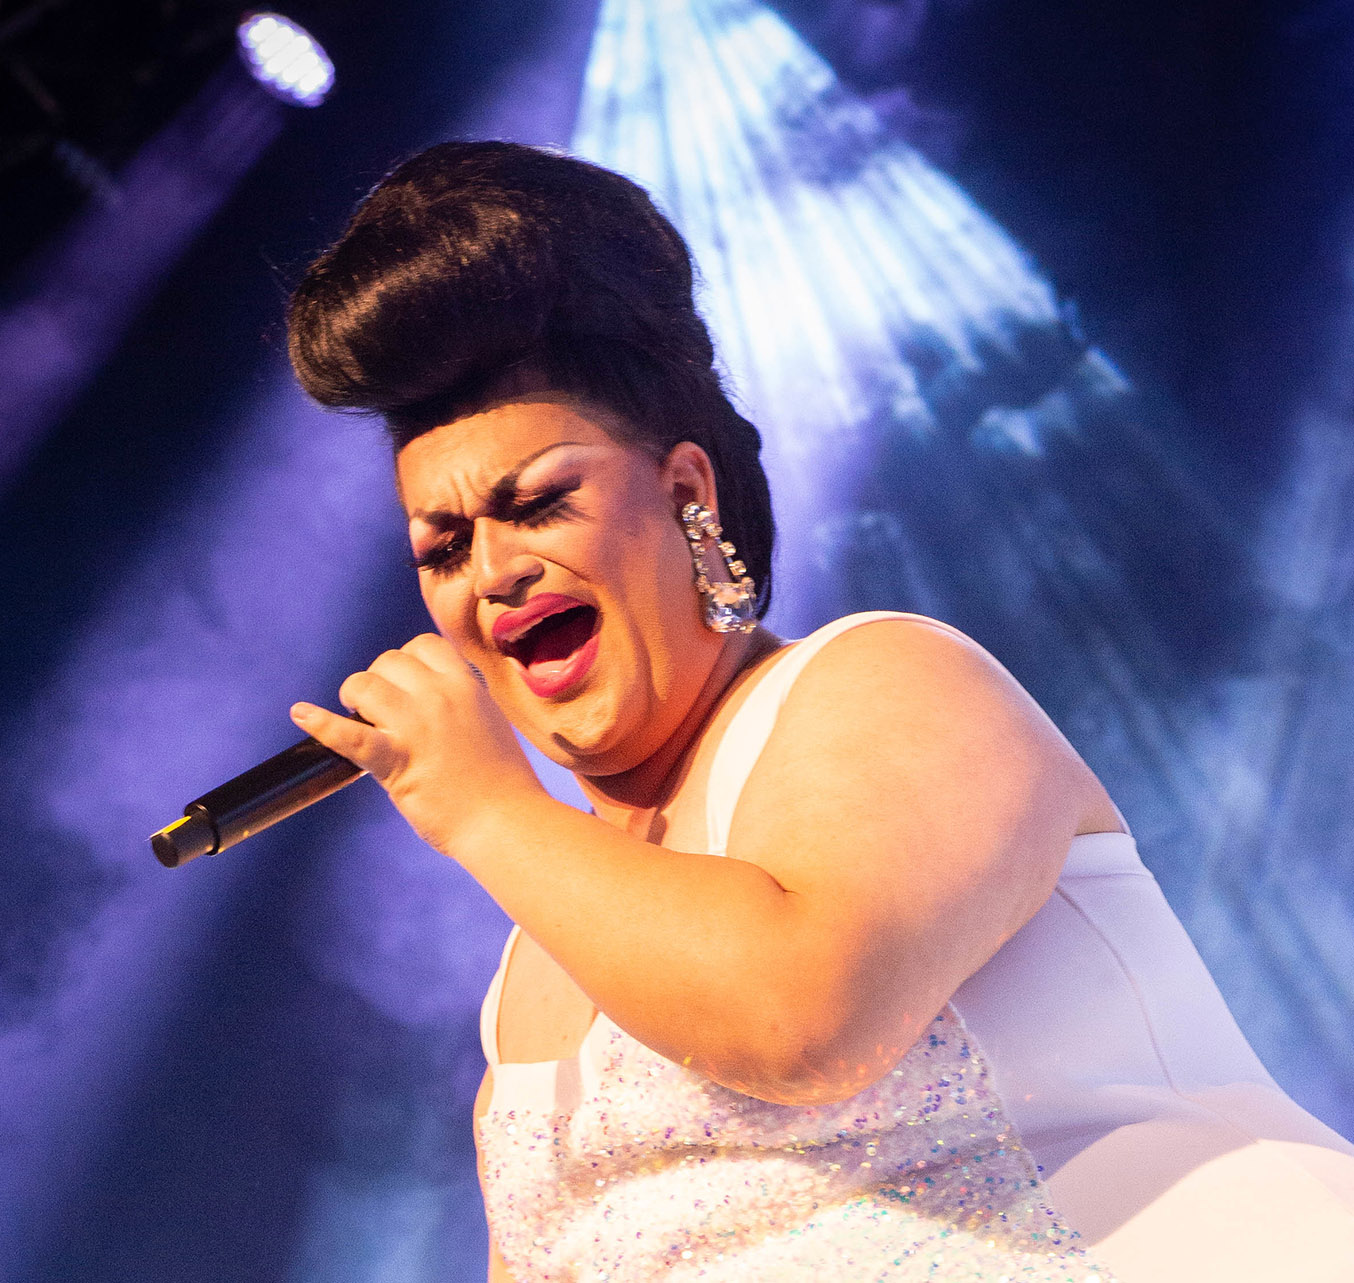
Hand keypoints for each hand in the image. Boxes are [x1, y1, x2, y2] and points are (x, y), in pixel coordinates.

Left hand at [290, 633, 542, 854]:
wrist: (507, 822)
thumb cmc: (502, 783)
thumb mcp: (489, 723)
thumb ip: (462, 703)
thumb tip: (431, 696)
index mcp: (467, 687)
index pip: (423, 646)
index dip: (406, 662)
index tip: (405, 685)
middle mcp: (441, 697)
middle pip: (389, 661)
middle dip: (378, 680)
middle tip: (380, 711)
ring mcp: (417, 727)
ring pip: (365, 685)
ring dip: (355, 697)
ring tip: (358, 716)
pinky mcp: (396, 761)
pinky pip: (348, 735)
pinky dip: (321, 723)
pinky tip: (300, 714)